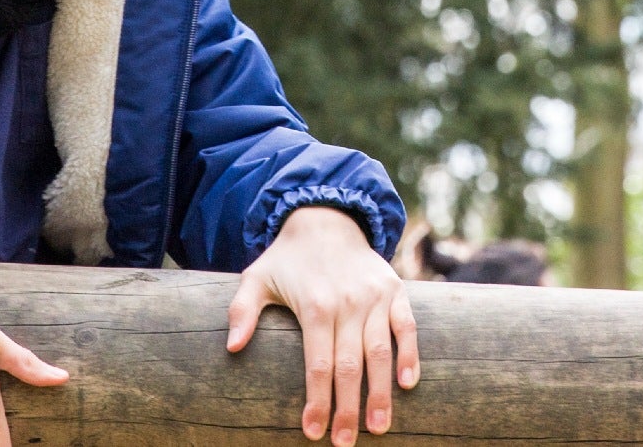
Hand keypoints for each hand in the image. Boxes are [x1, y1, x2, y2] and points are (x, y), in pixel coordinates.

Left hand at [227, 206, 419, 445]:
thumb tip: (232, 347)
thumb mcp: (256, 278)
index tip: (313, 431)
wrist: (325, 218)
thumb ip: (242, 311)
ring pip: (380, 351)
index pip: (317, 363)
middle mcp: (348, 302)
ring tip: (379, 427)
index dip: (316, 399)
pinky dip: (410, 354)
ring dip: (381, 392)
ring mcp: (374, 297)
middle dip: (348, 408)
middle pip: (349, 365)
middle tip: (346, 443)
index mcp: (314, 304)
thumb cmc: (287, 258)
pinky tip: (408, 384)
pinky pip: (406, 326)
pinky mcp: (395, 290)